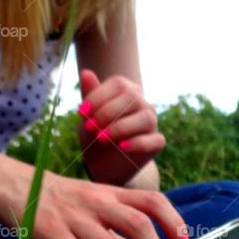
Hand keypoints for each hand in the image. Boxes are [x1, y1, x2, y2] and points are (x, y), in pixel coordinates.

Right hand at [0, 160, 186, 238]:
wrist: (12, 184)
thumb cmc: (59, 200)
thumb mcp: (93, 207)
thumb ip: (120, 234)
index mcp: (111, 193)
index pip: (153, 201)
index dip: (174, 222)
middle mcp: (98, 202)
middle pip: (139, 223)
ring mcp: (75, 217)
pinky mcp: (53, 233)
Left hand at [78, 70, 164, 185]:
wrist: (105, 166)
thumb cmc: (97, 134)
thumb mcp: (88, 116)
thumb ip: (89, 95)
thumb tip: (85, 72)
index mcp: (128, 91)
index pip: (118, 84)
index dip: (99, 96)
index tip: (80, 113)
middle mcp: (143, 104)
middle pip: (132, 98)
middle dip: (107, 112)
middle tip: (89, 128)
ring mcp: (152, 123)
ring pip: (145, 117)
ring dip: (120, 127)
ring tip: (101, 138)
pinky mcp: (157, 143)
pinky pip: (153, 139)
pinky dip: (137, 142)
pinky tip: (121, 147)